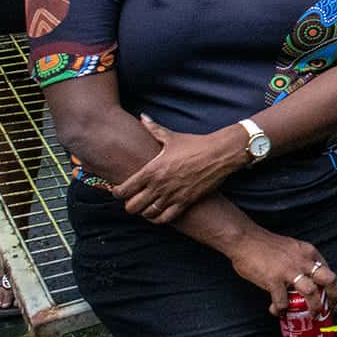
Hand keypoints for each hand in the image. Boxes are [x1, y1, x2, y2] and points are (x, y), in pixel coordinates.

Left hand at [113, 115, 242, 222]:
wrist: (219, 154)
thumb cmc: (195, 144)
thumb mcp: (172, 137)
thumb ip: (154, 129)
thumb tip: (142, 117)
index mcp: (152, 170)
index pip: (124, 189)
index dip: (117, 193)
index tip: (119, 191)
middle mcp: (159, 185)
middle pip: (132, 207)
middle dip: (129, 205)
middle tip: (132, 200)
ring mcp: (172, 195)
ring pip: (147, 214)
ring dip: (144, 212)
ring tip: (145, 206)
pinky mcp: (185, 202)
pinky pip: (165, 219)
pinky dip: (158, 218)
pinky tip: (159, 212)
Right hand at [227, 229, 336, 317]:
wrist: (245, 239)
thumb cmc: (266, 245)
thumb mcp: (292, 249)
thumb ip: (301, 262)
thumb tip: (305, 281)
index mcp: (309, 252)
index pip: (329, 271)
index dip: (333, 288)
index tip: (332, 300)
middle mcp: (304, 260)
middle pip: (329, 280)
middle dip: (334, 297)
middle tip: (329, 311)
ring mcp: (290, 271)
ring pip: (311, 293)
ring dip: (313, 307)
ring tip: (310, 316)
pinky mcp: (274, 280)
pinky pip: (283, 301)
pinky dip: (282, 309)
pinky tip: (278, 311)